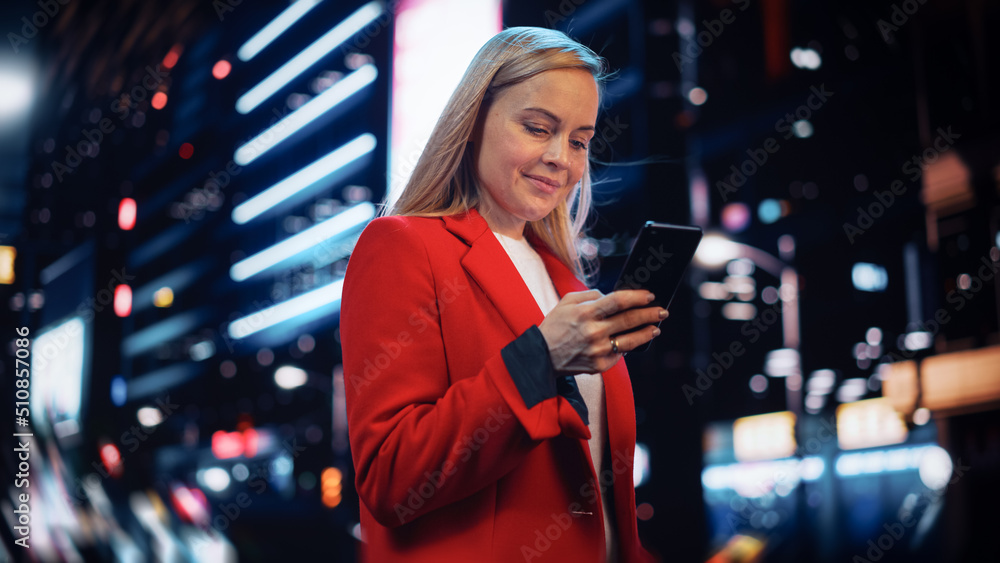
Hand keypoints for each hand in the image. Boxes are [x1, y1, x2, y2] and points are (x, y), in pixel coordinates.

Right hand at [537, 289, 666, 374]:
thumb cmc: (555, 325)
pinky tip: (631, 342)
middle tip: (662, 311)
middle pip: (629, 320)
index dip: (637, 297)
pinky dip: (626, 347)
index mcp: (586, 312)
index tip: (650, 296)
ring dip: (646, 333)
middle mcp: (594, 332)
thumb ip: (591, 295)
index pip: (619, 301)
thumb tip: (611, 296)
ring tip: (656, 328)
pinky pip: (619, 355)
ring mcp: (598, 350)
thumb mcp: (567, 301)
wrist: (541, 356)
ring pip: (630, 341)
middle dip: (650, 314)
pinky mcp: (599, 365)